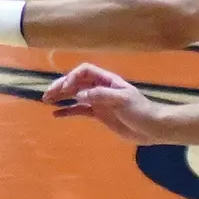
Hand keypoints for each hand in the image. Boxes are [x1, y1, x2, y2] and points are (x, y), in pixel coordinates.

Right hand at [43, 63, 166, 143]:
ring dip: (61, 96)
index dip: (73, 77)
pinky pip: (79, 110)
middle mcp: (100, 87)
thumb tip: (79, 94)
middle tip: (47, 95)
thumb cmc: (140, 110)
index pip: (85, 71)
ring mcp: (98, 101)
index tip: (66, 89)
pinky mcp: (98, 114)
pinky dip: (67, 111)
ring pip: (75, 95)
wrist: (152, 127)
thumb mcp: (122, 100)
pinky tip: (56, 114)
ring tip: (46, 101)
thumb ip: (101, 95)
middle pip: (76, 82)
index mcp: (107, 80)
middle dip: (61, 86)